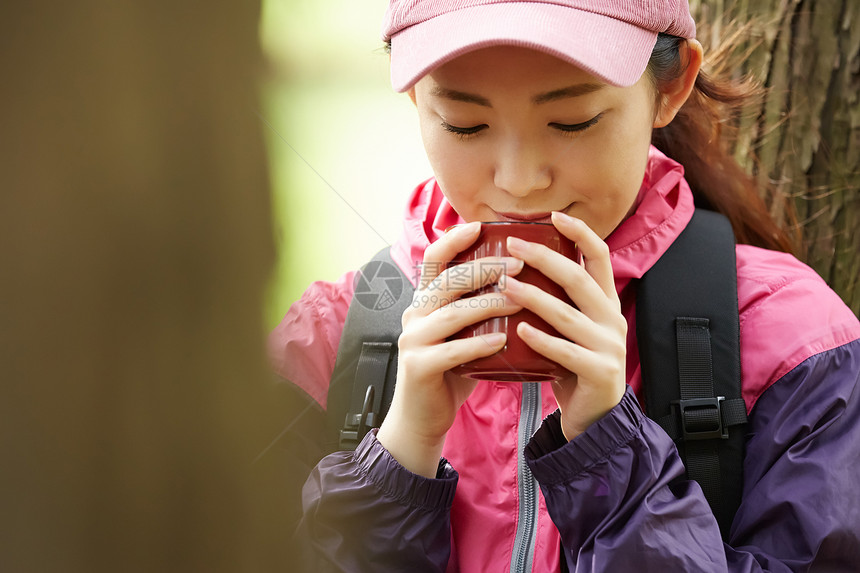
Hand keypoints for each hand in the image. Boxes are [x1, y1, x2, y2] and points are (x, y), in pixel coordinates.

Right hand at [377, 221, 523, 476]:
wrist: (422, 418)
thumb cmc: (450, 372)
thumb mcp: (461, 334)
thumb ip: (477, 309)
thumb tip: (520, 282)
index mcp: (424, 302)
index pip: (434, 261)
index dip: (453, 240)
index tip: (480, 226)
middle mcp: (414, 314)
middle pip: (448, 281)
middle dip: (484, 269)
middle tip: (519, 263)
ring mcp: (413, 340)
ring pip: (453, 313)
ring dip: (490, 305)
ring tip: (521, 301)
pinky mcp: (418, 367)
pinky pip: (452, 350)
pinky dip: (479, 344)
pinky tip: (502, 342)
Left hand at [503, 211, 626, 440]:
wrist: (595, 417)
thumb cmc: (574, 367)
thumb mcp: (573, 329)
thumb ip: (559, 302)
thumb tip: (518, 267)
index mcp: (606, 303)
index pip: (600, 257)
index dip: (579, 234)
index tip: (553, 216)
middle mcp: (611, 319)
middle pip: (579, 279)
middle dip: (544, 258)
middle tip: (513, 245)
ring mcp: (608, 346)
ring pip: (567, 314)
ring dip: (533, 296)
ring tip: (504, 284)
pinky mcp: (598, 371)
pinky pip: (566, 352)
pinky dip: (542, 339)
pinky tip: (520, 329)